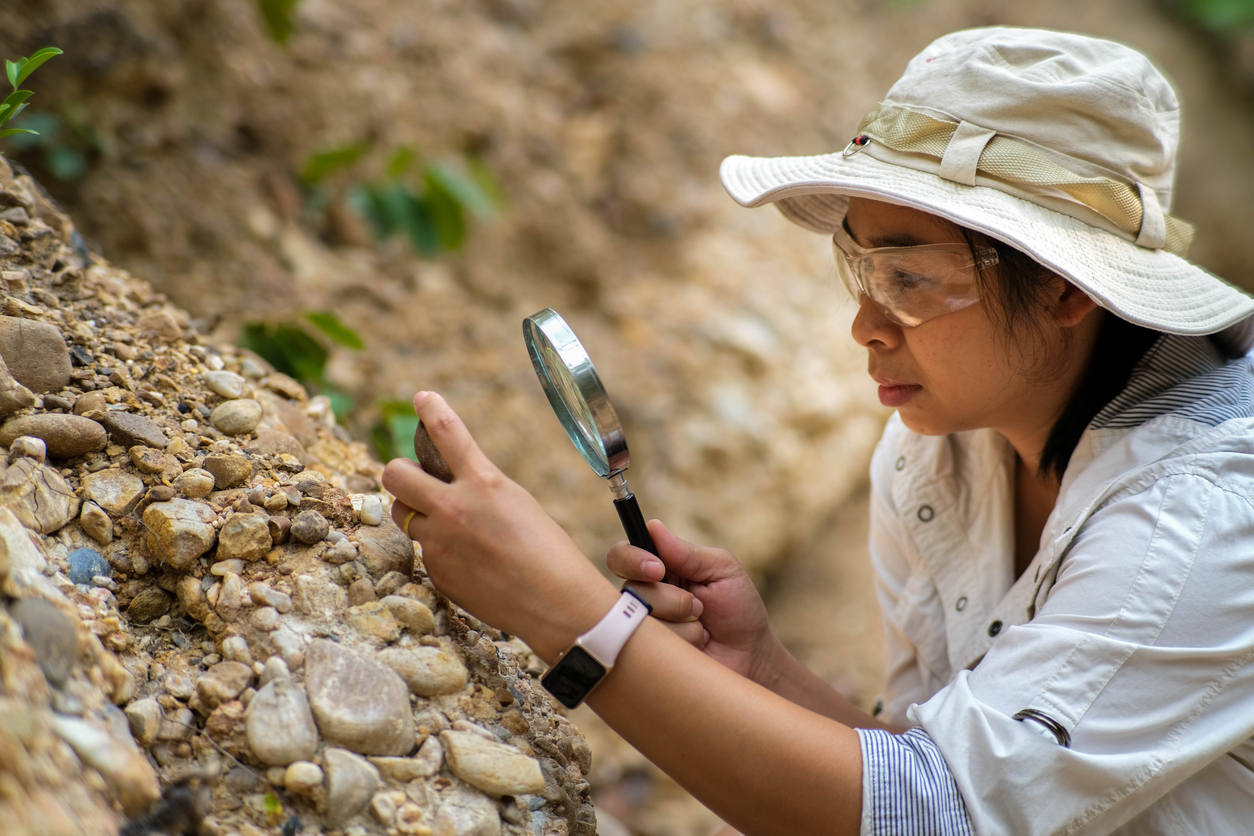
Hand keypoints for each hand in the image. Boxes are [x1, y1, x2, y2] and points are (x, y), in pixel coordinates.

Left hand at [382, 392, 617, 660]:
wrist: (556, 604)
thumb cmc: (548, 550)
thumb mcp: (516, 501)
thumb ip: (478, 487)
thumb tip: (446, 482)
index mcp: (483, 483)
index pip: (446, 432)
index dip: (430, 409)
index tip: (422, 399)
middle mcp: (454, 509)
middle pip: (395, 475)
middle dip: (400, 472)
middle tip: (415, 478)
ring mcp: (440, 543)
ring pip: (402, 514)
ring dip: (418, 512)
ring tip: (450, 525)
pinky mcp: (437, 572)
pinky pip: (424, 551)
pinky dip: (441, 550)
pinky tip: (472, 563)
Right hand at [607, 521, 777, 684]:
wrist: (752, 658)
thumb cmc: (739, 610)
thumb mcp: (722, 570)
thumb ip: (688, 552)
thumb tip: (653, 526)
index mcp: (658, 570)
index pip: (622, 556)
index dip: (632, 559)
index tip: (657, 569)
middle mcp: (643, 597)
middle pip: (630, 589)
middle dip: (670, 598)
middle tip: (699, 606)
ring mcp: (643, 630)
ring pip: (642, 620)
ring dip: (683, 623)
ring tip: (702, 629)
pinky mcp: (648, 657)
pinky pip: (653, 646)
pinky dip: (684, 643)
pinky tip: (698, 648)